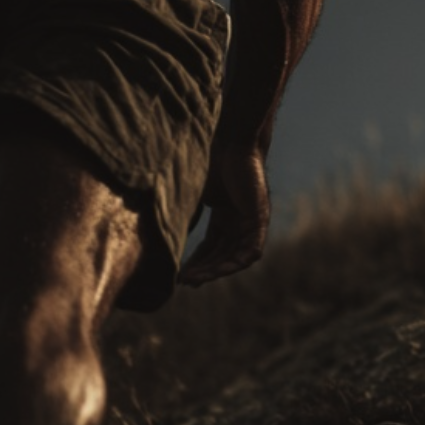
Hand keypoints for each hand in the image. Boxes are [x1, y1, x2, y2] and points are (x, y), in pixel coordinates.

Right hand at [180, 142, 269, 285]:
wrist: (232, 144)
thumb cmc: (212, 162)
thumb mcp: (195, 195)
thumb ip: (186, 214)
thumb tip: (164, 231)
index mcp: (224, 216)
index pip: (211, 247)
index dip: (197, 262)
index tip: (179, 275)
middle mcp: (238, 222)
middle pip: (222, 255)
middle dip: (204, 270)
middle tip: (185, 281)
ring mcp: (250, 221)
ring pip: (236, 256)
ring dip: (217, 270)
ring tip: (197, 278)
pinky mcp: (259, 218)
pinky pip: (253, 249)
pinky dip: (239, 261)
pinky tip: (223, 271)